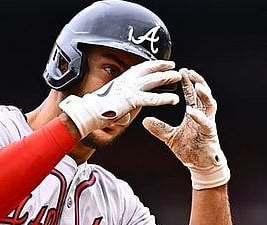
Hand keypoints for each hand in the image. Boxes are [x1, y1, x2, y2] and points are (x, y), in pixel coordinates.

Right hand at [59, 60, 180, 137]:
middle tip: (174, 67)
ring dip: (167, 78)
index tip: (163, 63)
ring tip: (179, 77)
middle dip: (163, 68)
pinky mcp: (132, 100)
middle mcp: (127, 81)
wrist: (88, 113)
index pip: (140, 68)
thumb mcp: (111, 106)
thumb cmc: (96, 110)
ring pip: (153, 81)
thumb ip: (122, 110)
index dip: (153, 65)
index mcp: (122, 79)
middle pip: (149, 70)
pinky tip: (174, 100)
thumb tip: (125, 118)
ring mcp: (130, 89)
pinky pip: (152, 98)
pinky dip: (164, 98)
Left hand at [142, 68, 229, 189]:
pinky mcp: (210, 134)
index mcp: (194, 114)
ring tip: (196, 84)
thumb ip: (159, 128)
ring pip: (209, 104)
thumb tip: (145, 121)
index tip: (181, 71)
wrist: (200, 165)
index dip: (187, 83)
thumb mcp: (170, 137)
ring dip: (204, 93)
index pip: (192, 95)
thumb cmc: (189, 150)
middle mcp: (203, 116)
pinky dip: (199, 116)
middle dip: (196, 81)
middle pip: (202, 94)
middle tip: (188, 71)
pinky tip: (191, 110)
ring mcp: (208, 124)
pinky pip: (206, 123)